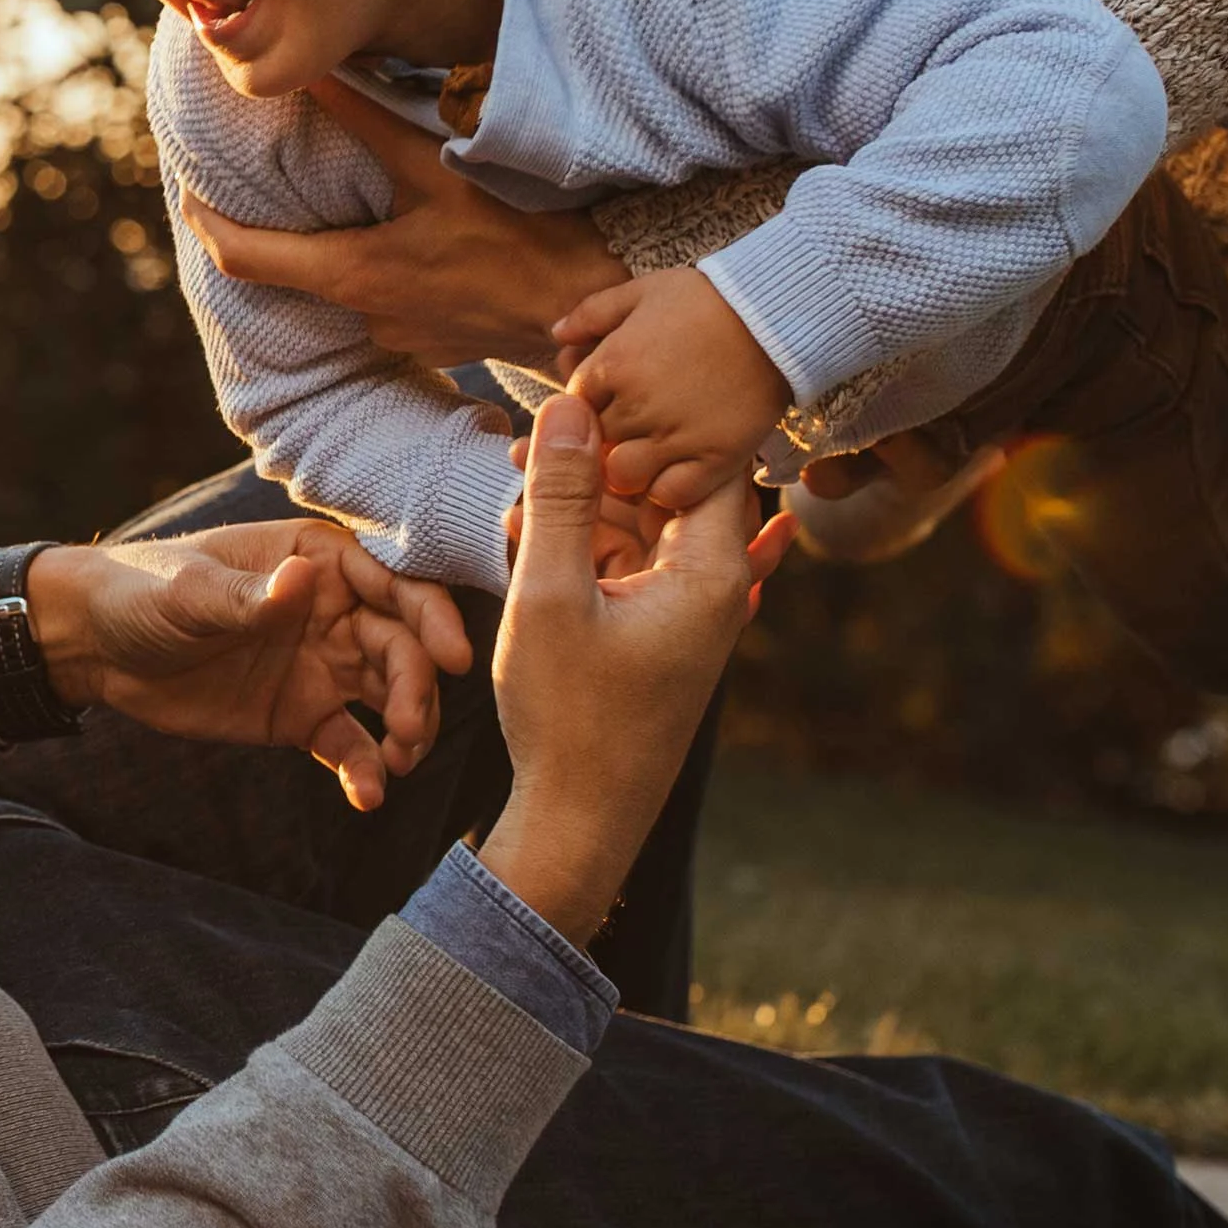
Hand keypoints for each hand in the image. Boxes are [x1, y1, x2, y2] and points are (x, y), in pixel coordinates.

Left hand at [25, 521, 481, 814]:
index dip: (432, 617)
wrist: (97, 648)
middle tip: (409, 730)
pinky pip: (349, 744)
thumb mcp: (189, 592)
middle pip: (402, 645)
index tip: (454, 659)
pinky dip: (365, 769)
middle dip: (417, 686)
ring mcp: (323, 665)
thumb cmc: (143, 592)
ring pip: (389, 695)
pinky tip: (367, 795)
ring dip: (406, 728)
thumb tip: (305, 580)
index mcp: (317, 560)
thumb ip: (250, 596)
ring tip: (398, 762)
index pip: (395, 583)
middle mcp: (333, 610)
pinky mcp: (302, 716)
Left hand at [181, 83, 625, 372]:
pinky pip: (398, 297)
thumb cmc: (522, 242)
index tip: (187, 194)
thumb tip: (312, 70)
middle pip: (298, 268)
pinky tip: (426, 236)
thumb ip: (370, 121)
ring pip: (355, 280)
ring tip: (366, 199)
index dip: (206, 225)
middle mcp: (366, 315)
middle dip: (283, 226)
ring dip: (352, 243)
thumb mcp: (439, 170)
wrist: (587, 315)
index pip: (244, 258)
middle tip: (273, 181)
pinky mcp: (439, 339)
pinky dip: (395, 263)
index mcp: (353, 275)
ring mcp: (402, 334)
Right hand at [476, 395, 785, 941]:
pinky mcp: (659, 633)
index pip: (701, 458)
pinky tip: (528, 544)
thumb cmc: (570, 718)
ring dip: (580, 509)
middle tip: (519, 457)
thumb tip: (567, 406)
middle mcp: (715, 587)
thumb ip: (559, 497)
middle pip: (669, 488)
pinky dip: (583, 550)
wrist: (581, 820)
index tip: (573, 411)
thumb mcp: (550, 595)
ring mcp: (689, 613)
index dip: (638, 426)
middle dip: (597, 466)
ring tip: (512, 507)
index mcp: (711, 572)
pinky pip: (629, 566)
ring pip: (641, 526)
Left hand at [543, 266, 790, 511]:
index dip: (588, 408)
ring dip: (630, 468)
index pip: (571, 407)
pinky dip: (668, 487)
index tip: (609, 402)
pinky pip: (672, 492)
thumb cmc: (706, 300)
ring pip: (624, 476)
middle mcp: (638, 404)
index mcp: (612, 364)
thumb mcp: (641, 292)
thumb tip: (557, 334)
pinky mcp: (716, 457)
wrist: (776, 315)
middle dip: (607, 438)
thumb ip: (592, 313)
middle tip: (633, 426)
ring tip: (651, 451)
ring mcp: (677, 434)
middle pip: (595, 444)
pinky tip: (678, 467)